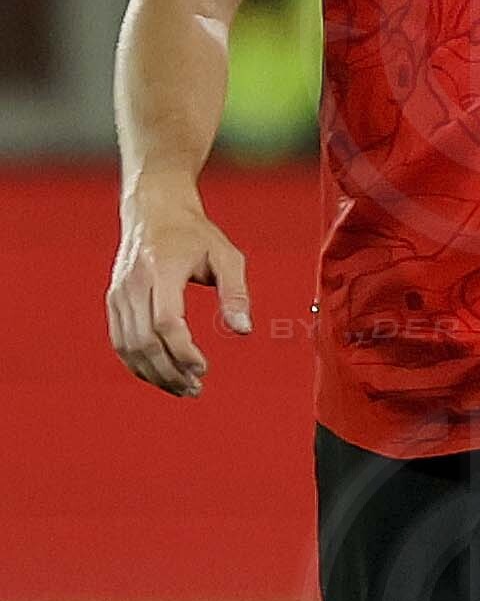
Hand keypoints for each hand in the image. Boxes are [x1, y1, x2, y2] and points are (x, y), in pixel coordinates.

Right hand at [107, 193, 249, 396]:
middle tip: (196, 389)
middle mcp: (134, 283)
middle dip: (169, 371)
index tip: (203, 368)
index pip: (165, 321)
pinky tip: (160, 374)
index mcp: (162, 270)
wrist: (154, 211)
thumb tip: (244, 331)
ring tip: (182, 388)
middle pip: (144, 340)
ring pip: (128, 345)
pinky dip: (137, 363)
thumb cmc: (194, 233)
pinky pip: (120, 340)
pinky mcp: (114, 300)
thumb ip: (237, 293)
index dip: (182, 350)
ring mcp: (119, 293)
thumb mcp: (227, 255)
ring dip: (153, 373)